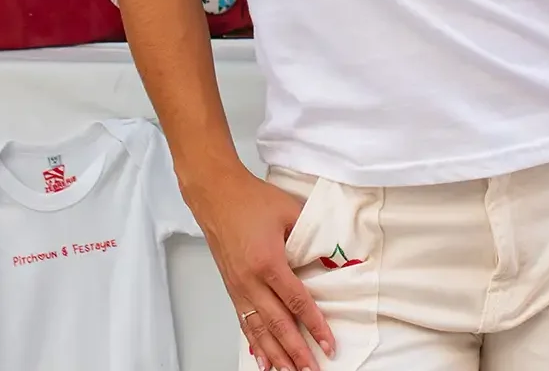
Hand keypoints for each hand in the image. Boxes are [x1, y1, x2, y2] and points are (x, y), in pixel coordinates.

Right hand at [184, 165, 334, 370]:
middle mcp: (251, 281)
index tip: (329, 344)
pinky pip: (243, 322)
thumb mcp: (289, 211)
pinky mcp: (230, 287)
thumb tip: (331, 257)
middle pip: (278, 325)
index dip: (315, 326)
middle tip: (313, 370)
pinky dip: (254, 344)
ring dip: (276, 355)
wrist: (216, 194)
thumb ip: (310, 236)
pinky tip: (261, 360)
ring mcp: (238, 287)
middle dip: (297, 352)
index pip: (297, 302)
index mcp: (268, 262)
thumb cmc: (251, 199)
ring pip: (259, 330)